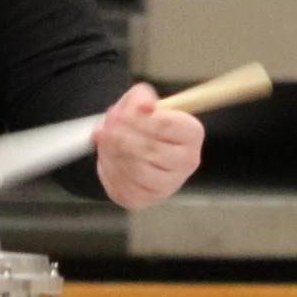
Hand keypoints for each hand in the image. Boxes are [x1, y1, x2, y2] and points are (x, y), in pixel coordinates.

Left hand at [92, 82, 203, 209]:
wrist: (131, 148)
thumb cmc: (140, 124)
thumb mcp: (140, 101)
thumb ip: (139, 98)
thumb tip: (142, 107)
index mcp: (192, 133)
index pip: (168, 125)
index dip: (139, 119)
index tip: (121, 114)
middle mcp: (187, 161)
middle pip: (152, 149)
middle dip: (121, 136)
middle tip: (107, 128)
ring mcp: (169, 184)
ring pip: (136, 169)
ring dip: (113, 152)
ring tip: (104, 140)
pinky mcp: (147, 198)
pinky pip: (124, 186)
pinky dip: (109, 169)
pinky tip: (107, 157)